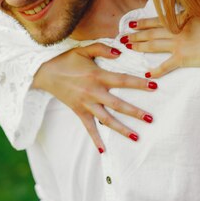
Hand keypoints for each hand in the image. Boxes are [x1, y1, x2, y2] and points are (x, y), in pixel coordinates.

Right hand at [31, 43, 156, 152]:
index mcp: (97, 76)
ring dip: (121, 129)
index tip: (154, 86)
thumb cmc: (66, 59)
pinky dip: (95, 139)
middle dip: (135, 112)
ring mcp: (86, 104)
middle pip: (118, 105)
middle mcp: (93, 92)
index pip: (123, 80)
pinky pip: (88, 128)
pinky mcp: (78, 111)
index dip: (139, 83)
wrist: (44, 72)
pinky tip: (104, 151)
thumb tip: (120, 52)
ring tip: (136, 137)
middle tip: (150, 119)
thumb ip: (102, 49)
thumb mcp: (84, 49)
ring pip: (106, 119)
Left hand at [124, 16, 199, 76]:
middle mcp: (176, 30)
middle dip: (135, 35)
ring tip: (128, 47)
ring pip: (154, 46)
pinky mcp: (183, 59)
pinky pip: (166, 66)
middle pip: (151, 33)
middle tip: (122, 37)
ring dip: (139, 47)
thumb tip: (183, 10)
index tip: (131, 23)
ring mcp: (178, 44)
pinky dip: (156, 71)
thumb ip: (191, 13)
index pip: (157, 21)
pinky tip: (147, 74)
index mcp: (181, 19)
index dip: (143, 23)